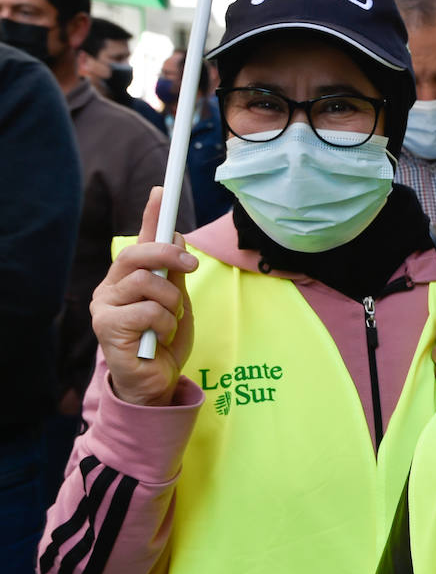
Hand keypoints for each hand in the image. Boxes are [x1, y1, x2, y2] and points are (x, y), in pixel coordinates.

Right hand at [90, 187, 196, 406]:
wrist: (156, 382)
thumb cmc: (164, 340)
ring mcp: (104, 308)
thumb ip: (174, 269)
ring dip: (171, 303)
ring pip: (147, 283)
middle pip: (137, 255)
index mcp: (126, 279)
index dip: (151, 215)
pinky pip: (147, 311)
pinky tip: (157, 339)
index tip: (163, 190)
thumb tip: (175, 231)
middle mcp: (109, 289)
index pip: (137, 241)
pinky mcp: (106, 329)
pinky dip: (164, 324)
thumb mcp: (177, 300)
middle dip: (169, 254)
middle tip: (192, 264)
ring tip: (169, 323)